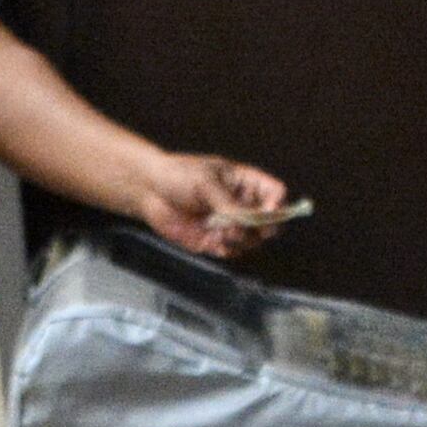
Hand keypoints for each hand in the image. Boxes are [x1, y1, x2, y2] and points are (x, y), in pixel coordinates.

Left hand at [132, 152, 294, 256]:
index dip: (277, 204)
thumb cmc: (177, 175)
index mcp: (245, 182)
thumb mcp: (206, 183)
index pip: (275, 193)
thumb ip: (230, 203)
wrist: (149, 191)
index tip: (267, 210)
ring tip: (222, 230)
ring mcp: (229, 224)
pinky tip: (214, 239)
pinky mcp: (215, 241)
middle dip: (261, 226)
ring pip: (253, 240)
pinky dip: (227, 249)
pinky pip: (233, 251)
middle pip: (270, 221)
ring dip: (241, 238)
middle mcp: (241, 205)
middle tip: (245, 225)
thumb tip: (251, 219)